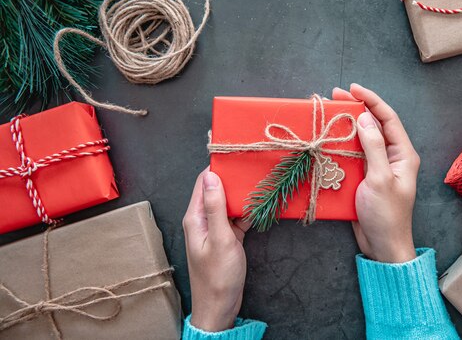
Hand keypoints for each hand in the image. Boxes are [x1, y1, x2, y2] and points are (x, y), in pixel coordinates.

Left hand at [182, 168, 250, 331]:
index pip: (203, 182)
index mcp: (195, 217)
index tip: (236, 157)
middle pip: (218, 190)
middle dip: (234, 180)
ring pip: (229, 203)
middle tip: (254, 168)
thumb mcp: (220, 239)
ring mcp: (216, 229)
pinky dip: (249, 212)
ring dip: (243, 195)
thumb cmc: (218, 277)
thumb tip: (210, 177)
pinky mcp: (228, 237)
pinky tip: (263, 206)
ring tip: (262, 183)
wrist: (220, 307)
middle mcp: (203, 220)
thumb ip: (215, 207)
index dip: (219, 168)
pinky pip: (238, 218)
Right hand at [333, 84, 419, 262]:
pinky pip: (353, 154)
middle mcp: (392, 156)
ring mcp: (378, 166)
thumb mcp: (381, 179)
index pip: (388, 118)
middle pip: (374, 124)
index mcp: (403, 154)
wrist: (383, 246)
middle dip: (356, 108)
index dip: (371, 100)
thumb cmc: (387, 215)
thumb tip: (365, 117)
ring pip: (361, 138)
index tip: (352, 88)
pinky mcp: (365, 177)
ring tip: (329, 112)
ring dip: (346, 125)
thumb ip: (374, 147)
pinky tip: (329, 139)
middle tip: (334, 96)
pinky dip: (341, 144)